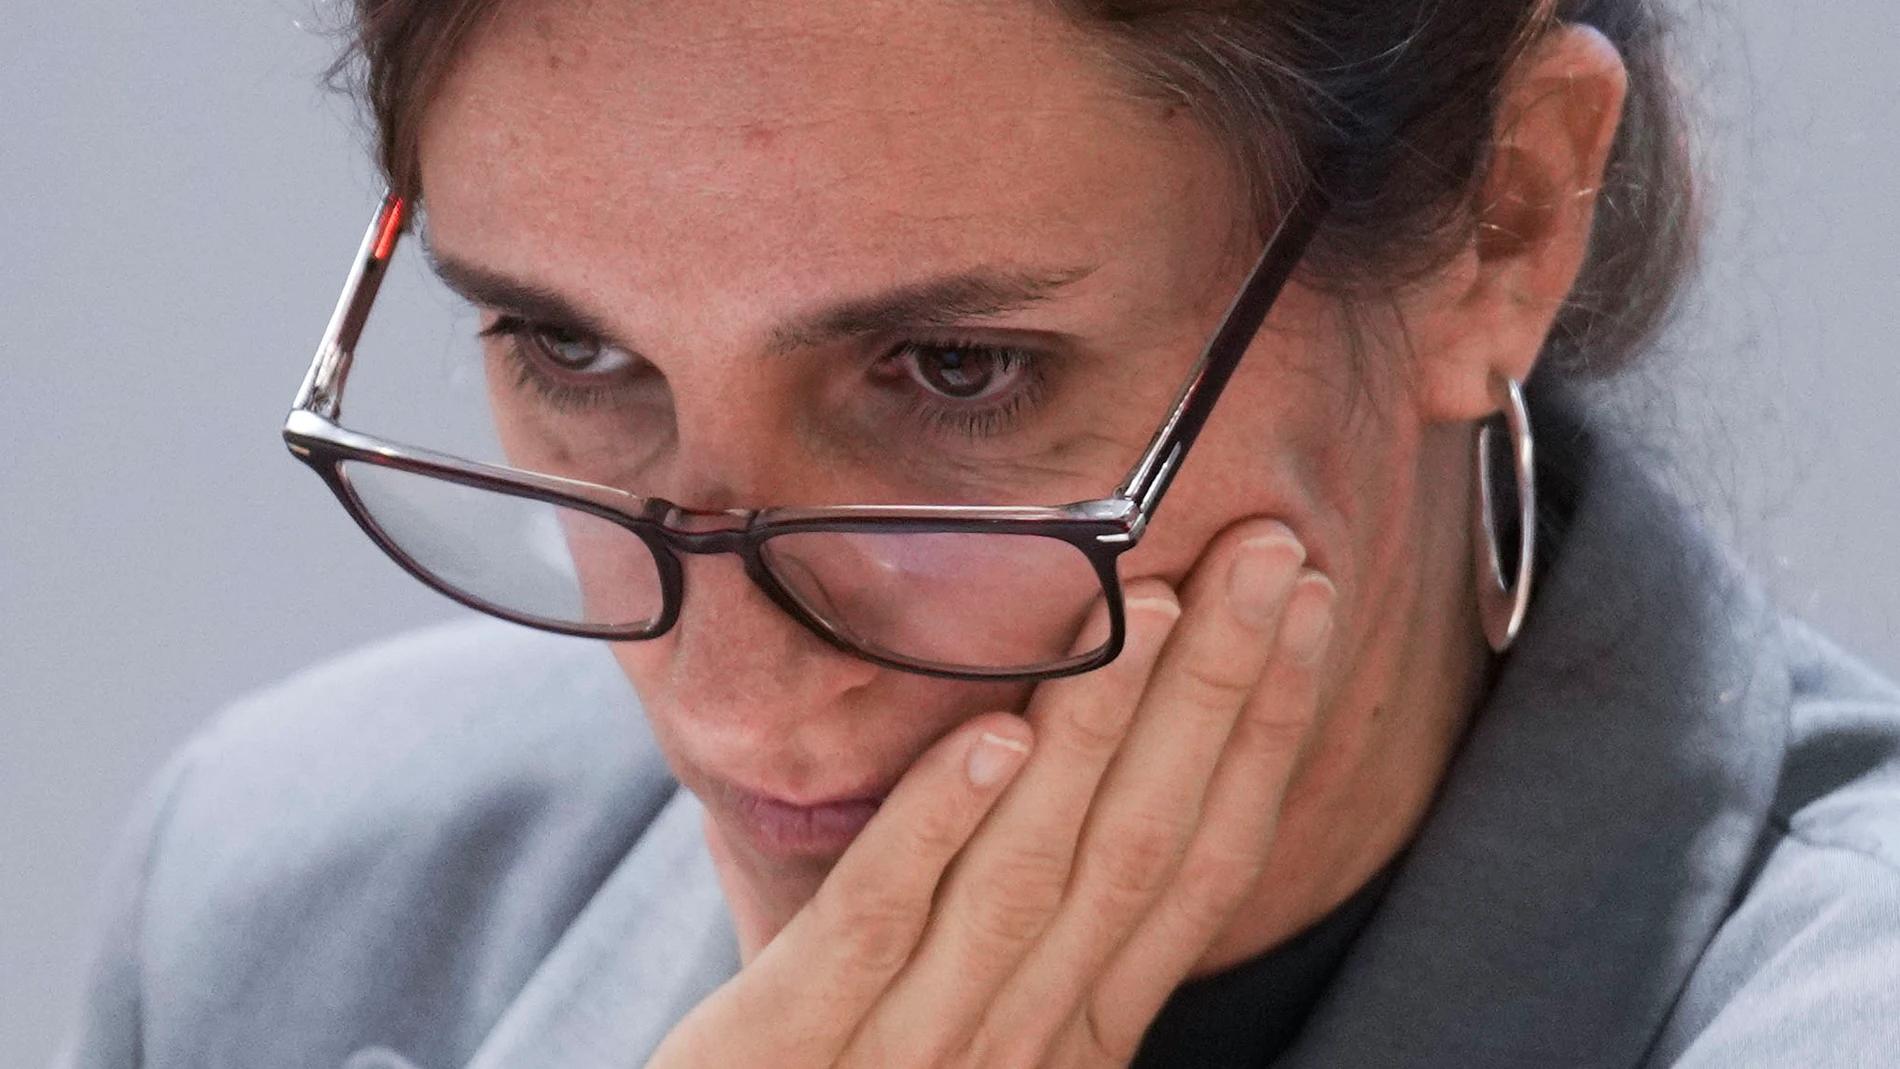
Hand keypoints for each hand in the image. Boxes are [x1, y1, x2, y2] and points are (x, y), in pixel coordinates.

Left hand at [651, 519, 1334, 1068]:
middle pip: (1140, 843)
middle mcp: (1027, 1045)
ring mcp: (913, 1051)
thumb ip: (1038, 926)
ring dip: (1101, 731)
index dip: (1264, 731)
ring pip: (1030, 871)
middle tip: (1269, 551)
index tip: (1309, 606)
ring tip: (1153, 605)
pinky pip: (878, 923)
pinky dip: (935, 826)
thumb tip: (1091, 759)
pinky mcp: (786, 1050)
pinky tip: (988, 736)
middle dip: (1215, 692)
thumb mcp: (980, 1025)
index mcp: (1081, 1033)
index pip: (1199, 863)